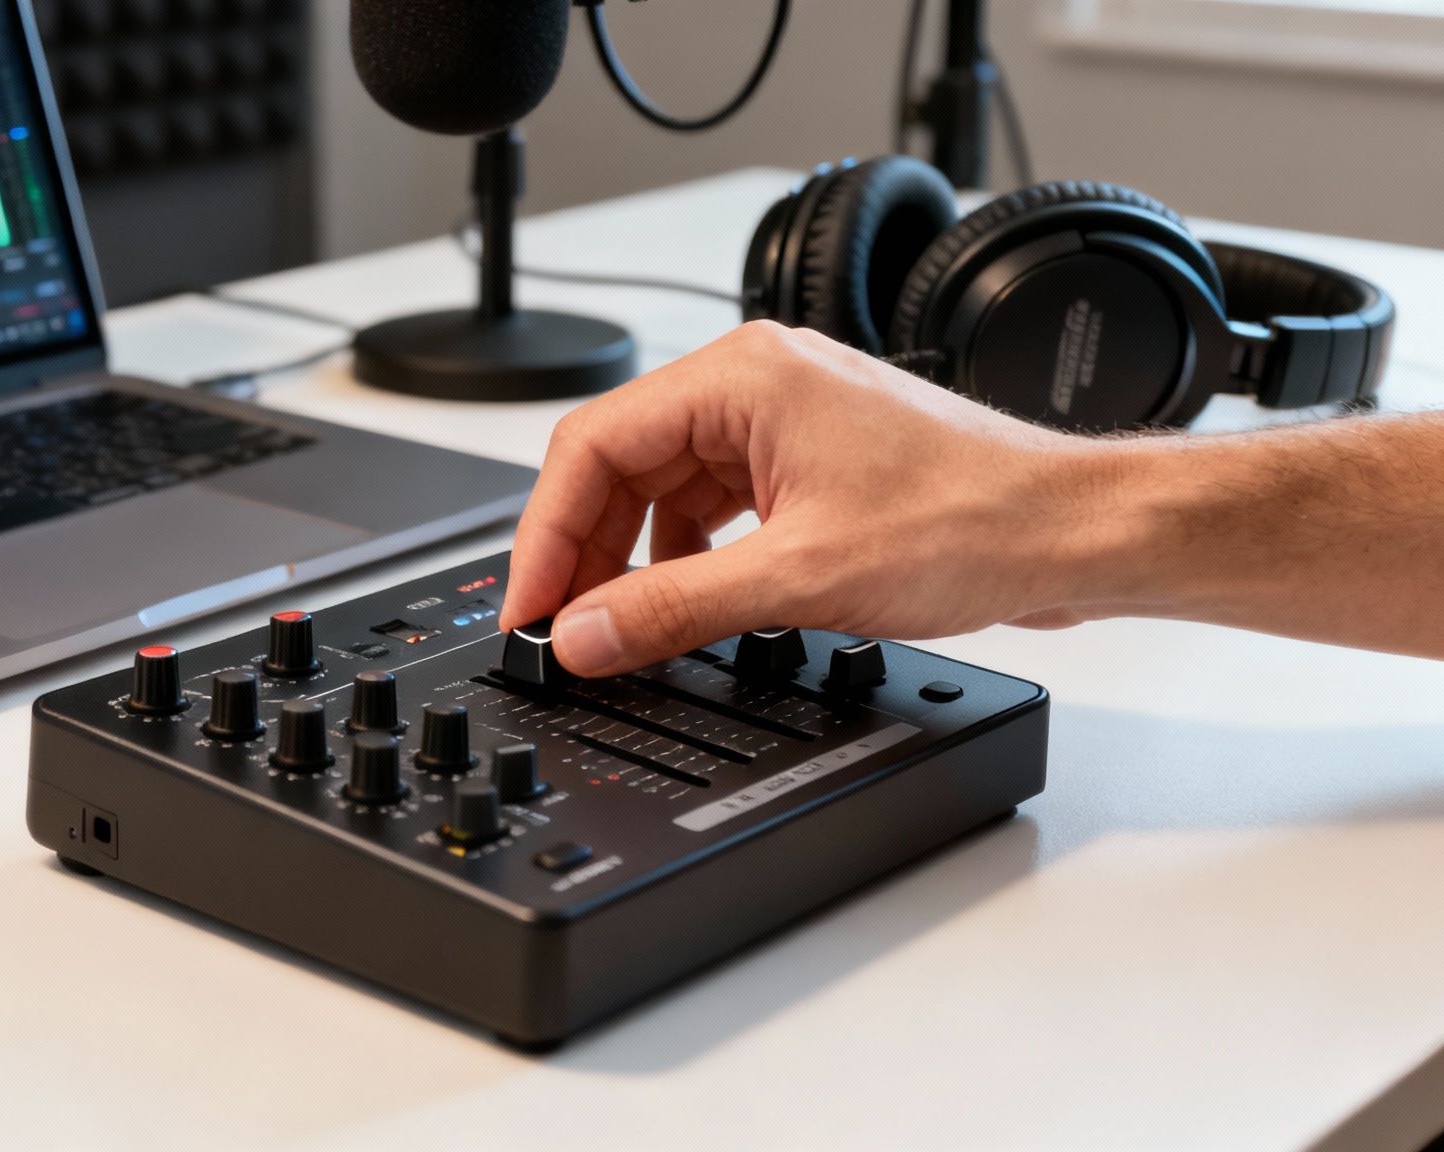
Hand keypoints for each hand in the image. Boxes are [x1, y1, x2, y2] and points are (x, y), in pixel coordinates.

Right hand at [500, 321, 1113, 676]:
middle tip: (565, 630)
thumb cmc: (972, 521)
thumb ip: (672, 609)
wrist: (1071, 532)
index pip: (592, 446)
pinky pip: (709, 502)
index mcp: (741, 377)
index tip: (530, 608)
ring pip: (661, 486)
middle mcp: (755, 383)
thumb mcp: (798, 578)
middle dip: (583, 550)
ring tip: (618, 628)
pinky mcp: (806, 461)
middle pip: (618, 463)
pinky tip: (682, 604)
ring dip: (632, 558)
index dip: (545, 535)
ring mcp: (782, 420)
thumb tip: (584, 636)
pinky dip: (682, 556)